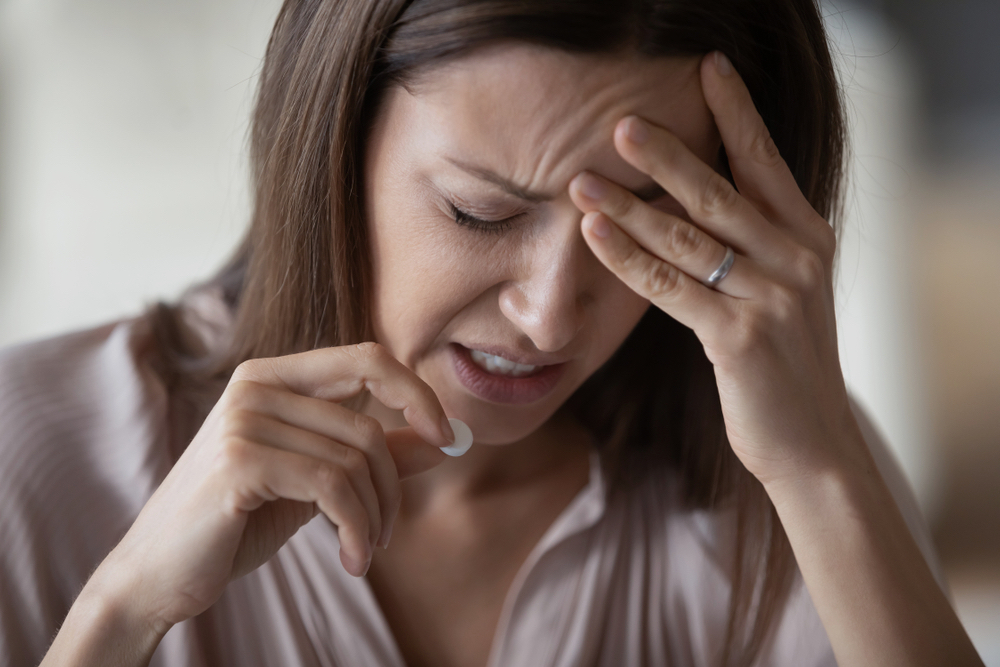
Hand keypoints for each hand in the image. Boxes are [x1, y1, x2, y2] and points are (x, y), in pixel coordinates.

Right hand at [96, 342, 451, 631]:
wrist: (160, 572)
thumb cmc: (239, 521)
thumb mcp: (315, 482)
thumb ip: (374, 455)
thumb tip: (445, 440)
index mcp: (273, 375)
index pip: (368, 358)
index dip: (416, 392)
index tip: (446, 436)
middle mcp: (256, 384)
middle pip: (368, 423)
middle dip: (392, 485)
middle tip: (388, 531)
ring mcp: (244, 417)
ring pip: (354, 459)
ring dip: (373, 516)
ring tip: (364, 550)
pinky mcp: (239, 459)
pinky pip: (332, 485)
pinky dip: (355, 527)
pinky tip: (351, 558)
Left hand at [569, 52, 860, 486]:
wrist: (813, 443)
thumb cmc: (786, 366)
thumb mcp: (784, 292)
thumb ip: (753, 244)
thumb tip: (691, 198)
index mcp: (808, 238)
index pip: (766, 160)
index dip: (737, 111)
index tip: (709, 68)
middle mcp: (796, 259)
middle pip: (720, 192)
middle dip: (667, 155)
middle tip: (620, 125)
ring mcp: (771, 299)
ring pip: (686, 239)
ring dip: (628, 208)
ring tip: (581, 183)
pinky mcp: (740, 339)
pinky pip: (670, 289)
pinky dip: (628, 260)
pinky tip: (595, 235)